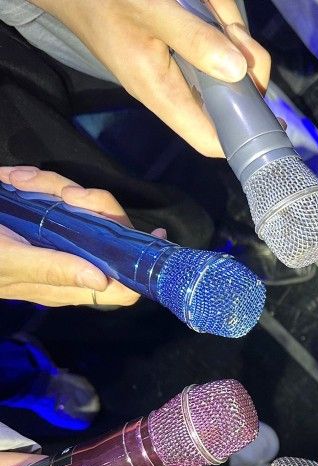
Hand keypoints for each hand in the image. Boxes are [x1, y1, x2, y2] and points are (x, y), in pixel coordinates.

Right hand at [0, 165, 146, 306]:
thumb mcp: (10, 262)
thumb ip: (53, 270)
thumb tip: (102, 280)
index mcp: (70, 282)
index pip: (123, 284)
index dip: (141, 263)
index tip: (152, 235)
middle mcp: (72, 259)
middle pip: (112, 231)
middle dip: (93, 204)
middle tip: (65, 195)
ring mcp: (58, 233)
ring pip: (85, 203)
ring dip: (53, 186)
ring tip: (18, 184)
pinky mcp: (42, 212)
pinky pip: (55, 189)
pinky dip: (35, 180)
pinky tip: (13, 181)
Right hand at [31, 0, 270, 156]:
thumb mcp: (150, 10)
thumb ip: (194, 40)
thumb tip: (240, 72)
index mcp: (164, 95)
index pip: (211, 141)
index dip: (243, 138)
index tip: (272, 118)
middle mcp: (174, 91)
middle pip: (229, 103)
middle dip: (247, 71)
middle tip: (237, 34)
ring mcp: (178, 72)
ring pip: (228, 70)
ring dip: (232, 37)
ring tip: (217, 12)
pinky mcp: (181, 52)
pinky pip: (215, 47)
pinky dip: (219, 24)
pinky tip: (209, 7)